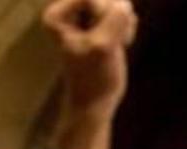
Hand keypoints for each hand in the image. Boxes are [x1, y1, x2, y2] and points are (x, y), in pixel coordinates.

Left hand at [43, 0, 136, 121]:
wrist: (96, 101)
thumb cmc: (93, 77)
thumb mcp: (102, 46)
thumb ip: (114, 19)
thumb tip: (124, 4)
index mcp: (58, 15)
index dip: (104, 14)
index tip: (102, 39)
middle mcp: (70, 10)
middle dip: (116, 18)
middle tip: (113, 43)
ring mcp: (88, 15)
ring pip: (118, 3)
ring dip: (124, 23)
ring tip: (118, 45)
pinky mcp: (104, 23)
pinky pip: (124, 11)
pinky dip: (128, 26)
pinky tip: (123, 44)